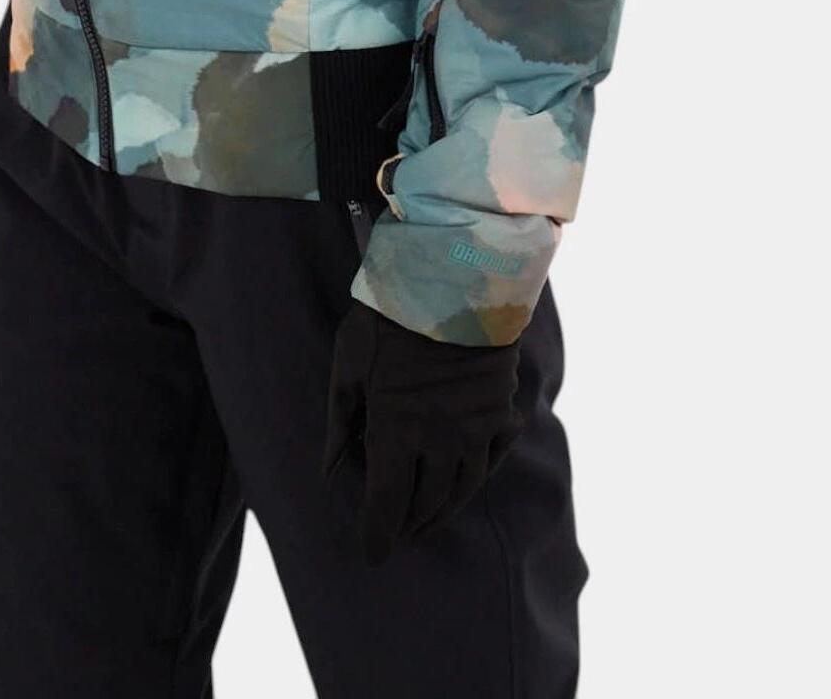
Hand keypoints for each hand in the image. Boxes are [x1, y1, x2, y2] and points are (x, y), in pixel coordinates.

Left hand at [323, 299, 522, 564]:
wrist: (454, 278)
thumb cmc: (389, 316)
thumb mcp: (348, 364)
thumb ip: (339, 421)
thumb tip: (329, 470)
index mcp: (396, 432)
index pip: (387, 504)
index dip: (378, 534)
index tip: (372, 552)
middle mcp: (440, 441)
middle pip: (425, 503)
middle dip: (407, 527)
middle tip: (395, 536)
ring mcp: (476, 429)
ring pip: (461, 489)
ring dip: (442, 512)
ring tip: (426, 522)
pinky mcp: (501, 410)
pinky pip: (492, 461)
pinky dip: (476, 481)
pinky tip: (465, 485)